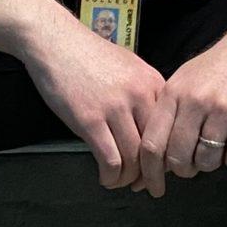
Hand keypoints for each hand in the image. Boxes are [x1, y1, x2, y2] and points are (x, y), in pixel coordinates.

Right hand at [22, 15, 178, 194]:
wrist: (55, 41)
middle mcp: (140, 95)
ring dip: (129, 179)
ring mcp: (115, 108)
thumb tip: (152, 125)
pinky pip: (111, 160)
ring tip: (121, 183)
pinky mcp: (90, 120)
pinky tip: (106, 178)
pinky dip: (111, 177)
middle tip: (146, 185)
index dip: (168, 154)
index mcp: (153, 83)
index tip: (161, 168)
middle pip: (156, 148)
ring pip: (134, 159)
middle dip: (153, 174)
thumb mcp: (128, 66)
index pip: (171, 129)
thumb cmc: (88, 54)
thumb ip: (144, 92)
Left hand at [130, 11, 226, 189]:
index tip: (153, 187)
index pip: (152, 143)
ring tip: (217, 146)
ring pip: (208, 161)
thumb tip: (156, 160)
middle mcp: (196, 101)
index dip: (150, 172)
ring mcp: (224, 109)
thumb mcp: (185, 81)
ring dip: (211, 163)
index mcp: (174, 93)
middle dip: (184, 170)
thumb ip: (170, 116)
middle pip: (179, 158)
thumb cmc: (219, 67)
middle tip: (192, 166)